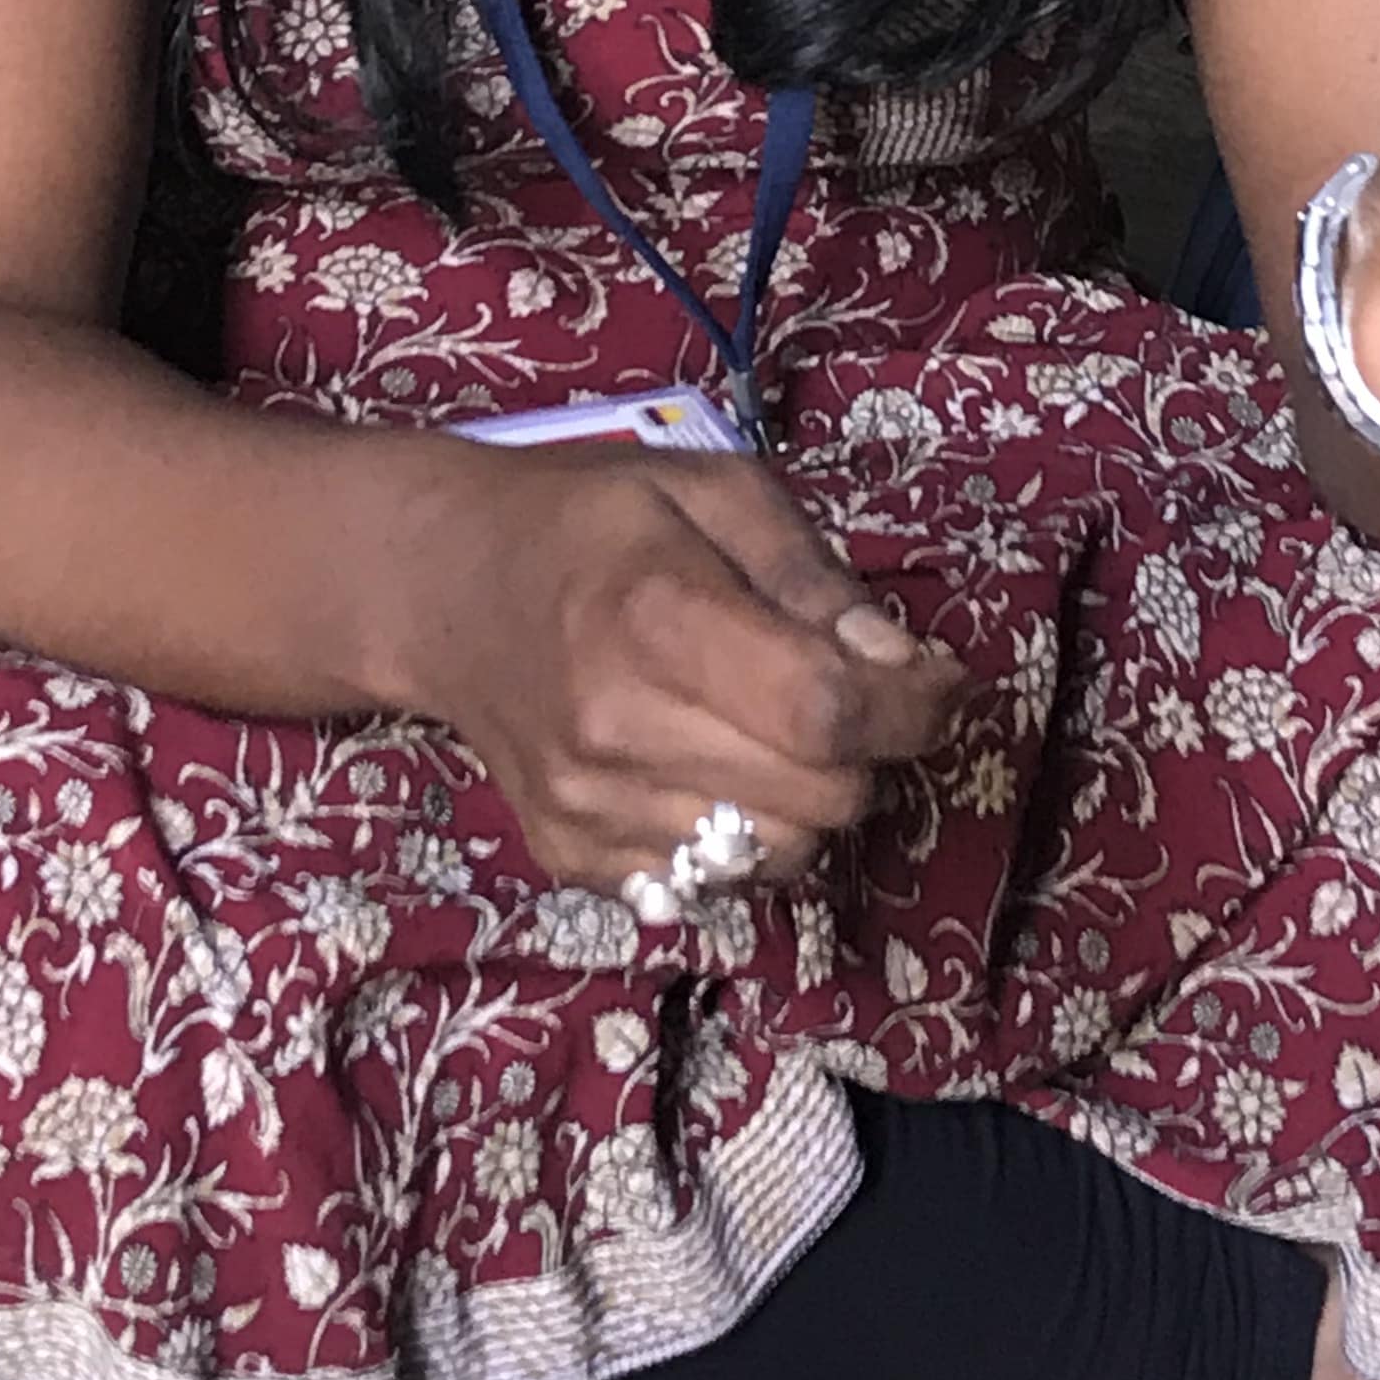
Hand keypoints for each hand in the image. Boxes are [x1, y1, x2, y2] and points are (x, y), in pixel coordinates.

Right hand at [400, 444, 959, 894]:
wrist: (444, 588)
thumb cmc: (593, 522)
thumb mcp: (714, 491)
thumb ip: (814, 575)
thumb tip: (902, 664)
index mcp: (658, 621)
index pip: (828, 713)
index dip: (914, 709)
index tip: (936, 682)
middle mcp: (618, 731)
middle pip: (824, 798)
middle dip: (865, 752)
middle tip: (842, 697)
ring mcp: (589, 809)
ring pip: (780, 857)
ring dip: (808, 802)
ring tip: (770, 733)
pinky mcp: (572, 859)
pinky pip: (712, 887)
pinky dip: (739, 839)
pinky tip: (709, 770)